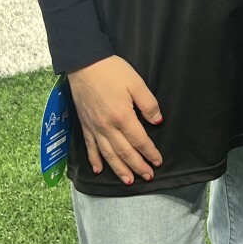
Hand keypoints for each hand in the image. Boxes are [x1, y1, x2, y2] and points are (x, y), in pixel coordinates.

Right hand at [67, 56, 162, 184]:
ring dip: (119, 169)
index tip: (158, 161)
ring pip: (108, 154)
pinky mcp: (84, 125)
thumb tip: (158, 121)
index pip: (140, 141)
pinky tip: (99, 170)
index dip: (150, 153)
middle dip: (138, 166)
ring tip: (128, 181)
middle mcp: (107, 127)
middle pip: (125, 152)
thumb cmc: (112, 71)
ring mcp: (94, 127)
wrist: (84, 62)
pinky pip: (90, 147)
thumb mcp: (136, 83)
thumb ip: (149, 104)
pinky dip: (94, 160)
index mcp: (122, 117)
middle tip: (148, 176)